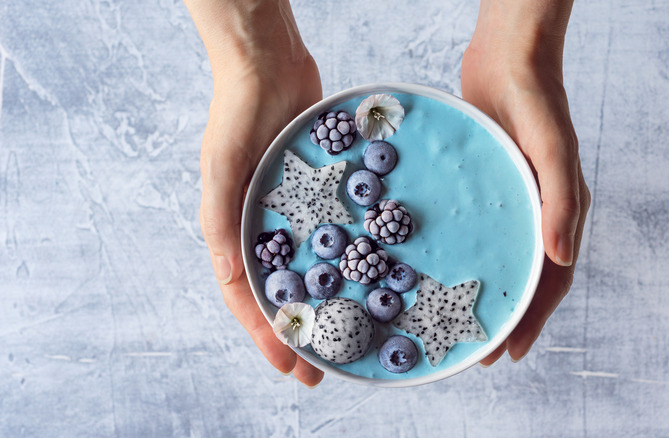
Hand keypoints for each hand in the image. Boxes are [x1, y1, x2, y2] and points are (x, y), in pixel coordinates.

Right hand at [185, 0, 324, 385]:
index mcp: (232, 230)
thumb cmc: (238, 114)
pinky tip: (372, 279)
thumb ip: (221, 221)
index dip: (266, 334)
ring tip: (350, 335)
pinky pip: (335, 235)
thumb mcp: (222, 168)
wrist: (269, 65)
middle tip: (323, 369)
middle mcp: (262, 230)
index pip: (246, 297)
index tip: (291, 366)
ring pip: (310, 270)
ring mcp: (293, 215)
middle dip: (301, 332)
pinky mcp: (321, 195)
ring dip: (327, 305)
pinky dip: (347, 260)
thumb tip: (229, 277)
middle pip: (281, 293)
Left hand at [461, 0, 589, 364]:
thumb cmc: (538, 99)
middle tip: (477, 352)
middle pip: (525, 277)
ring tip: (456, 321)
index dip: (533, 319)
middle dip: (505, 317)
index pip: (552, 279)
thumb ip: (561, 202)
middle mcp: (538, 212)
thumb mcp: (551, 148)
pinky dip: (464, 254)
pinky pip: (477, 229)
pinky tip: (436, 266)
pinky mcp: (485, 185)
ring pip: (500, 257)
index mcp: (562, 212)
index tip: (508, 353)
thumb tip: (562, 259)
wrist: (509, 56)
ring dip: (484, 290)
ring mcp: (512, 200)